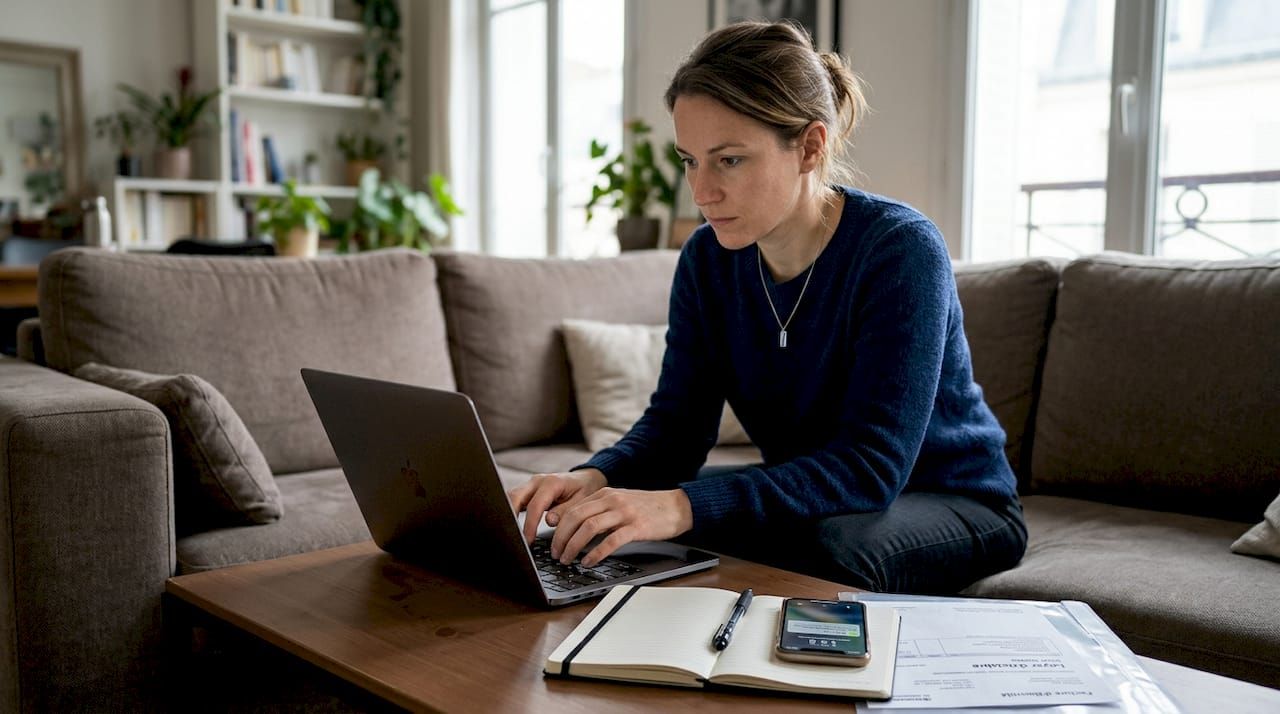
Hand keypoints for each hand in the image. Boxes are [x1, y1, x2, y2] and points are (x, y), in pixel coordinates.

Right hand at [507, 469, 607, 544]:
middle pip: (515, 497)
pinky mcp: (528, 490)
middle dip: (510, 517)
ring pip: (511, 496)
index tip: (527, 541)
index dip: (529, 525)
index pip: (534, 506)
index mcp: (552, 483)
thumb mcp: (581, 502)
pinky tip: (513, 526)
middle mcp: (538, 481)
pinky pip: (515, 499)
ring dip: (509, 514)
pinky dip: (512, 511)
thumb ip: (565, 511)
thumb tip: (549, 521)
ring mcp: (531, 484)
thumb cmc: (584, 490)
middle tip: (514, 538)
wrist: (586, 479)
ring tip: (512, 534)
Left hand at [551, 487, 693, 566]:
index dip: (558, 528)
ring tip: (568, 559)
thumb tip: (576, 530)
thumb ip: (599, 512)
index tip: (552, 543)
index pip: (572, 509)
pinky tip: (589, 562)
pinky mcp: (636, 526)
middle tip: (556, 554)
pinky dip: (596, 553)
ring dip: (574, 546)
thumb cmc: (647, 508)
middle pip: (576, 517)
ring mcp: (624, 512)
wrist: (676, 506)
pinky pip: (610, 541)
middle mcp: (611, 500)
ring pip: (589, 527)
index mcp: (605, 494)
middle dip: (561, 538)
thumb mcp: (620, 503)